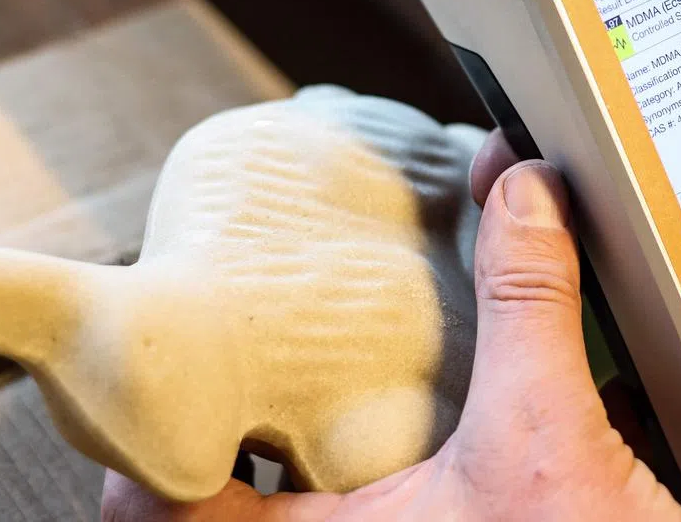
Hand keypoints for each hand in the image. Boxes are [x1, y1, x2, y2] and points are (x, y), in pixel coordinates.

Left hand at [102, 136, 680, 520]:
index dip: (134, 448)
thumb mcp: (546, 437)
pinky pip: (384, 495)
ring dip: (302, 437)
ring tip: (307, 364)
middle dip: (229, 421)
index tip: (151, 380)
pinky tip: (418, 400)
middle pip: (223, 497)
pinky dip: (379, 450)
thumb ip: (527, 306)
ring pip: (308, 498)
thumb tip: (519, 191)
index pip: (155, 511)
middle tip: (231, 351)